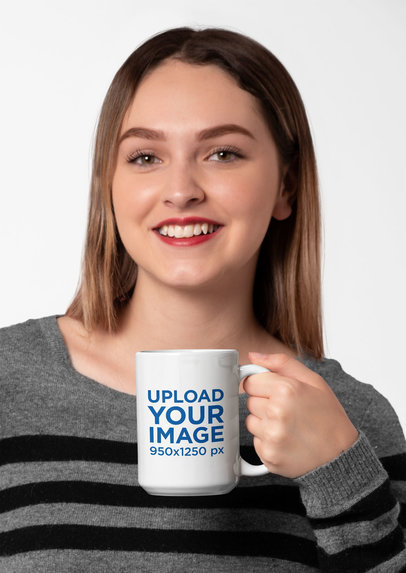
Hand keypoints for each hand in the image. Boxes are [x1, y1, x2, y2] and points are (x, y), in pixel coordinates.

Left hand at [244, 352, 358, 478]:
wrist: (341, 455)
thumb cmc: (328, 416)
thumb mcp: (313, 381)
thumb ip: (281, 363)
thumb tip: (253, 356)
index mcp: (286, 390)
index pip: (250, 381)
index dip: (263, 385)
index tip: (275, 392)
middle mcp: (276, 413)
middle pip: (250, 401)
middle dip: (265, 403)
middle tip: (287, 410)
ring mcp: (272, 436)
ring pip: (251, 421)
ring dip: (264, 422)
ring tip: (288, 426)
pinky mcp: (268, 456)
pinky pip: (256, 441)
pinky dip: (268, 440)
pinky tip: (287, 440)